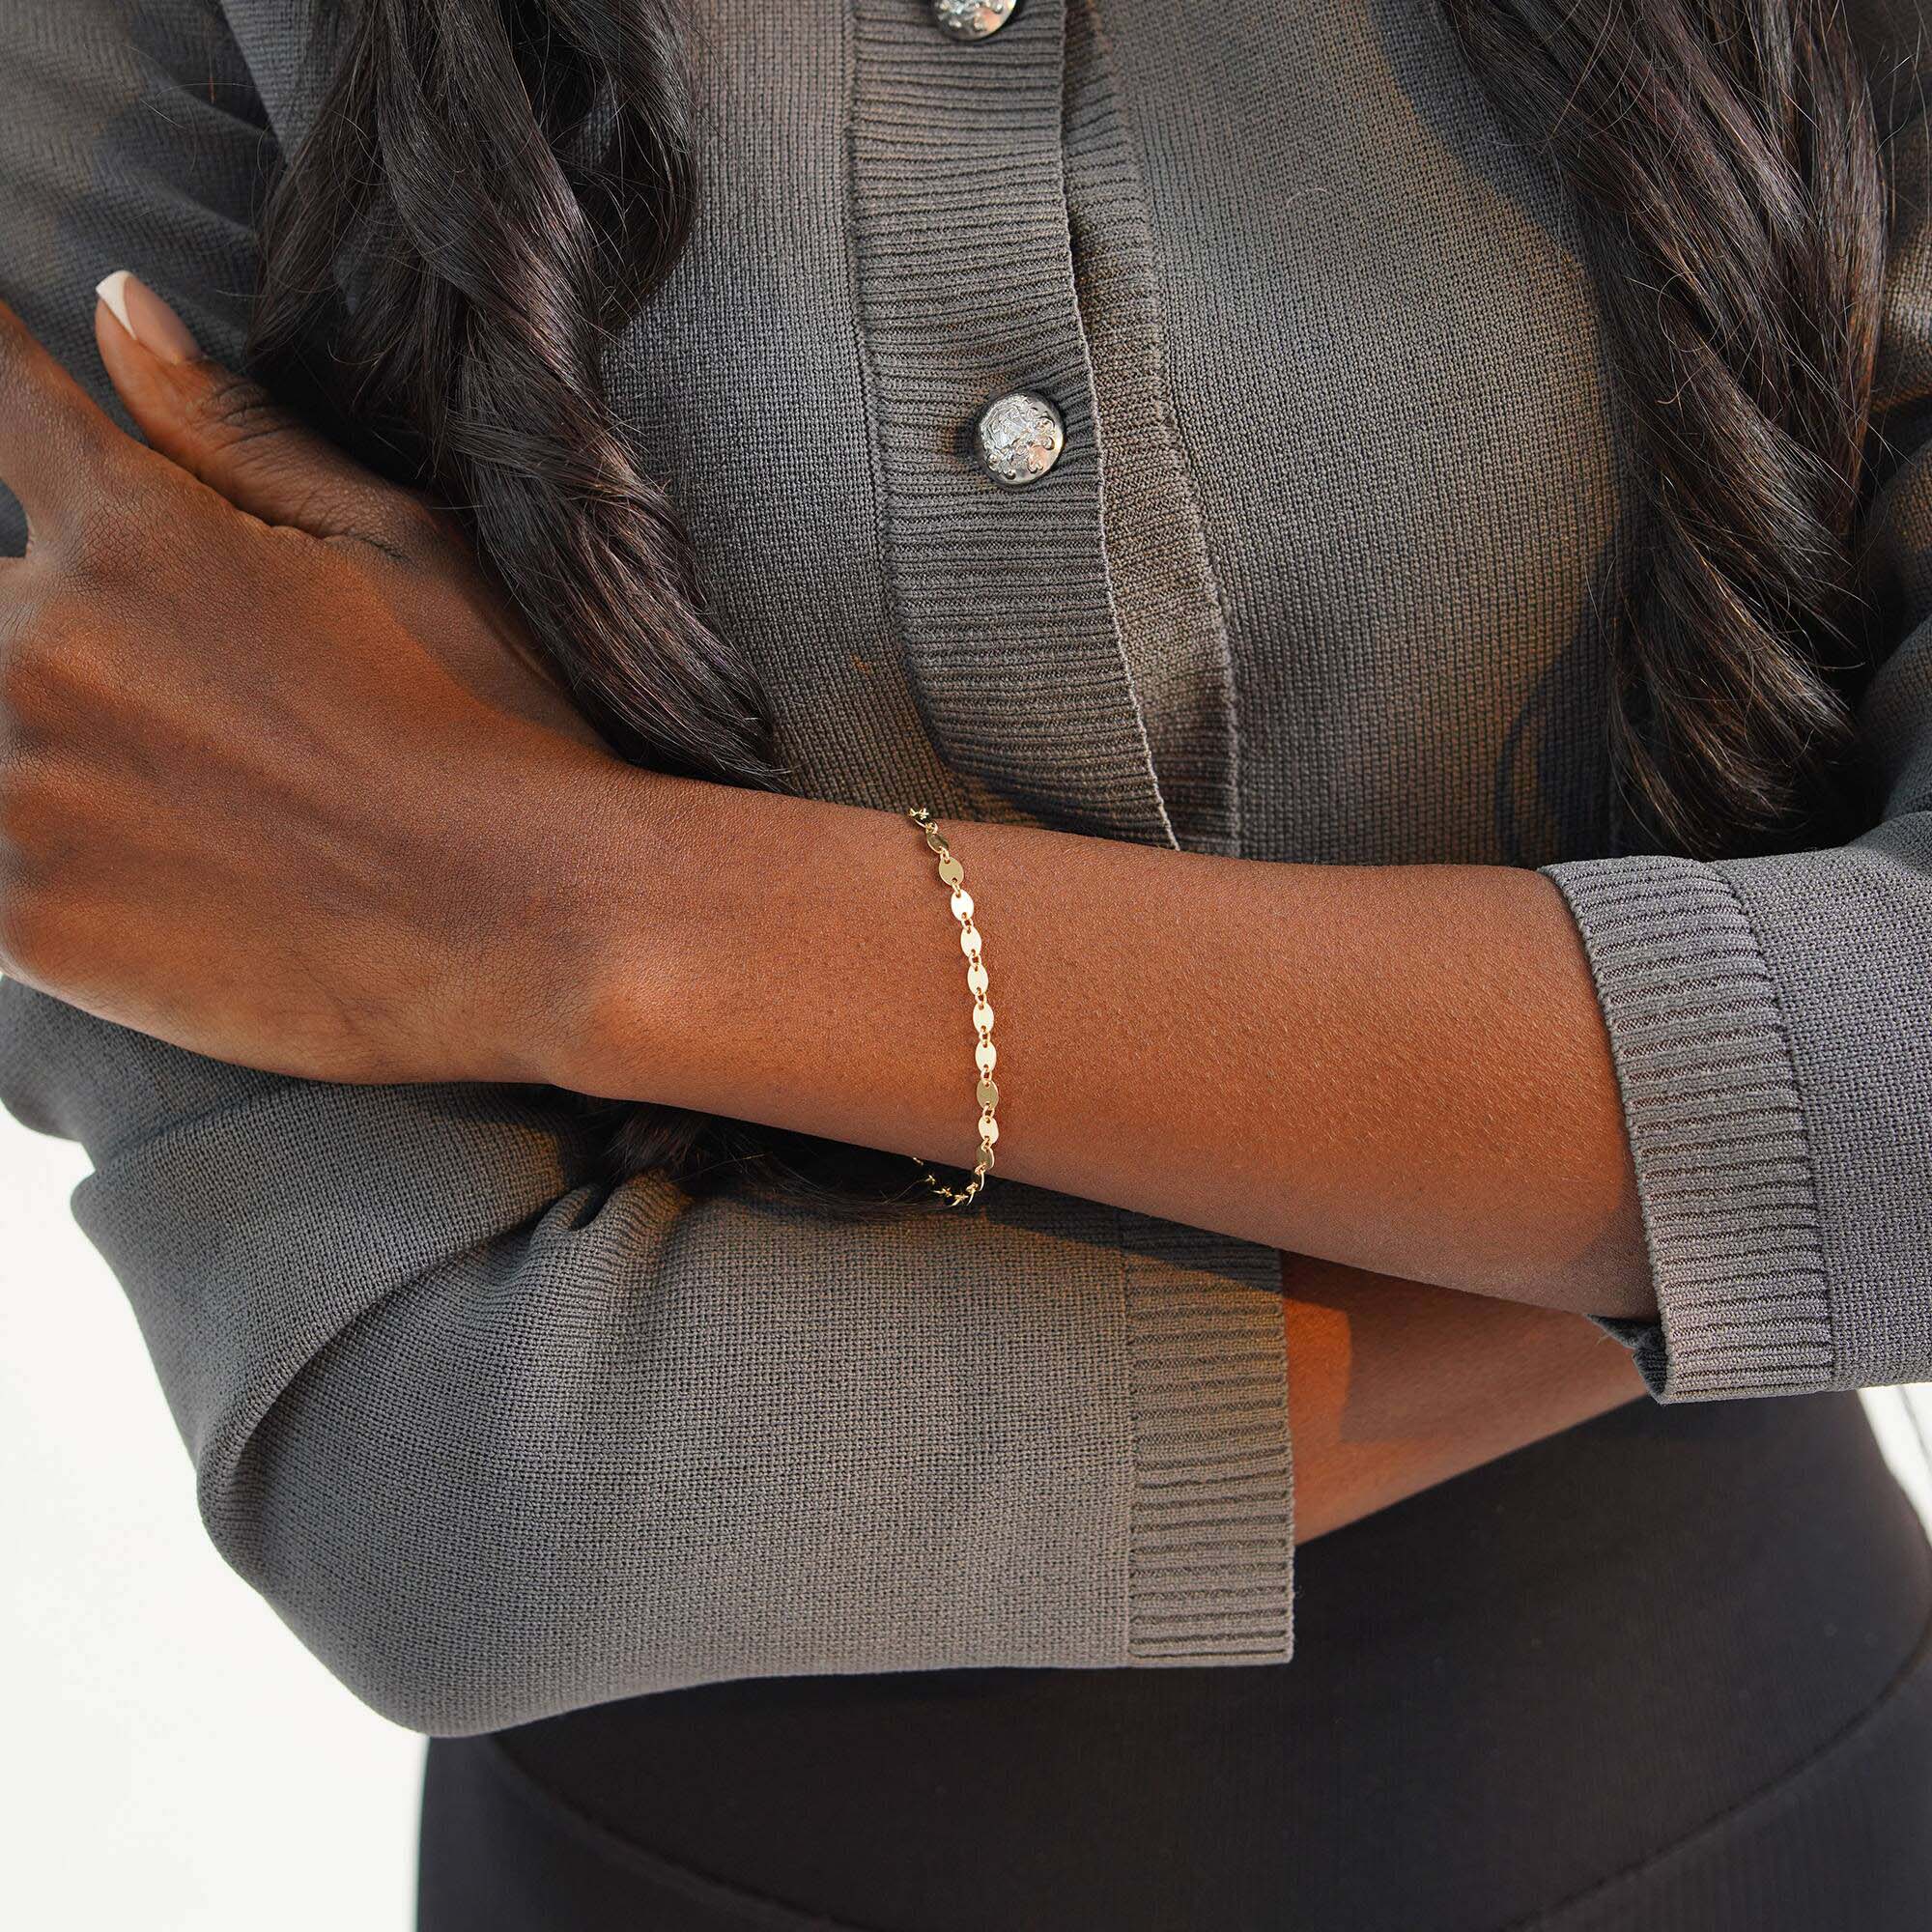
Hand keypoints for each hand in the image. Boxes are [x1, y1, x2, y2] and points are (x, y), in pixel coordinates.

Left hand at [0, 274, 639, 1083]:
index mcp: (129, 527)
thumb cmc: (497, 724)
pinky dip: (36, 853)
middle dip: (48, 619)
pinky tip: (146, 873)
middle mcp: (43, 641)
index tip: (26, 445)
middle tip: (188, 700)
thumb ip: (232, 430)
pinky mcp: (25, 920)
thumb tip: (118, 302)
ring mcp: (18, 787)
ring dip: (40, 741)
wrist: (542, 925)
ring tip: (183, 788)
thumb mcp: (398, 544)